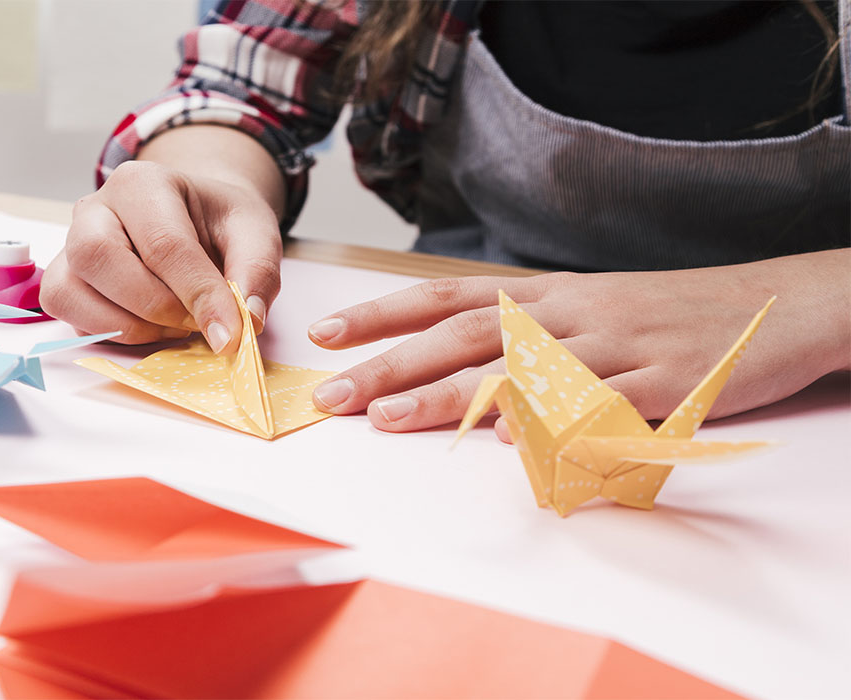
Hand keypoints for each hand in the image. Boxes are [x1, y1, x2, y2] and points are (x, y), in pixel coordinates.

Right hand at [39, 160, 281, 352]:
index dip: (198, 295)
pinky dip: (110, 331)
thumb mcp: (255, 233)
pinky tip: (149, 326)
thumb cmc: (218, 223)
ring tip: (175, 325)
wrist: (195, 220)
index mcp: (143, 182)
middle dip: (154, 306)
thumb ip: (257, 271)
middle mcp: (94, 207)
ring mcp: (70, 244)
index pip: (163, 243)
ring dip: (129, 324)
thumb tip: (246, 321)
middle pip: (98, 258)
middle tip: (194, 322)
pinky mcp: (63, 279)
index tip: (230, 333)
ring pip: (70, 290)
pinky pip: (68, 313)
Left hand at [307, 249, 850, 434]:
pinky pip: (594, 406)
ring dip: (446, 394)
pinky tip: (505, 439)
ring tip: (388, 416)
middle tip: (331, 393)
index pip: (448, 297)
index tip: (326, 331)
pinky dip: (547, 420)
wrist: (780, 304)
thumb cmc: (672, 314)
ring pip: (513, 369)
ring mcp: (613, 347)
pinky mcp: (659, 383)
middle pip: (463, 335)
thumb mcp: (594, 313)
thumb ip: (529, 341)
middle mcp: (568, 314)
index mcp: (548, 296)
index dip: (384, 313)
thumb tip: (464, 382)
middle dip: (390, 363)